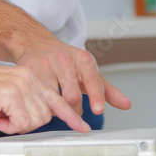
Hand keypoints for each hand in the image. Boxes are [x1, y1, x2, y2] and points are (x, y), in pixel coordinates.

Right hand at [0, 65, 90, 134]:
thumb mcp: (5, 94)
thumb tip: (37, 118)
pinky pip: (21, 124)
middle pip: (45, 115)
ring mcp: (22, 84)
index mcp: (29, 74)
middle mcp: (29, 77)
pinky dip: (9, 127)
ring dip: (16, 126)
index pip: (56, 98)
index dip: (70, 116)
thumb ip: (23, 101)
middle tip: (6, 120)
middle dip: (28, 124)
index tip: (83, 128)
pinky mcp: (12, 94)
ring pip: (35, 121)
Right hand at [11, 32, 130, 116]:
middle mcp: (65, 59)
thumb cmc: (65, 60)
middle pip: (72, 95)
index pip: (92, 79)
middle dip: (75, 110)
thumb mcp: (88, 71)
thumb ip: (107, 90)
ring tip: (61, 107)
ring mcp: (46, 64)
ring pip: (55, 98)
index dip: (96, 96)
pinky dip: (45, 105)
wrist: (35, 42)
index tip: (98, 110)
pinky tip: (47, 102)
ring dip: (59, 109)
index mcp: (83, 58)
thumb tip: (126, 105)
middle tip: (76, 113)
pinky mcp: (29, 70)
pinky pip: (39, 97)